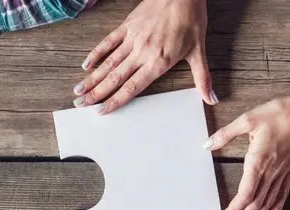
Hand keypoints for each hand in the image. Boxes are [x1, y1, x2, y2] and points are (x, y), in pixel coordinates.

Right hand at [75, 0, 211, 113]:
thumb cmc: (191, 19)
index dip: (115, 101)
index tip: (101, 111)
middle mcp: (142, 53)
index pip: (132, 87)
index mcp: (159, 62)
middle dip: (96, 94)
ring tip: (78, 91)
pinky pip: (108, 42)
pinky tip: (85, 64)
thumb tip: (211, 99)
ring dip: (92, 78)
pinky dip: (96, 53)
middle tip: (80, 105)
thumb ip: (202, 77)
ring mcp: (133, 39)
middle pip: (115, 78)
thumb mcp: (199, 50)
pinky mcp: (127, 26)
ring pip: (109, 63)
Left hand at [207, 91, 289, 209]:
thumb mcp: (249, 119)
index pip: (245, 194)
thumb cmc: (281, 113)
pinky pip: (283, 195)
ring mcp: (282, 174)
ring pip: (267, 204)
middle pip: (254, 205)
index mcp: (258, 162)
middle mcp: (271, 173)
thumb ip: (225, 134)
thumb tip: (206, 144)